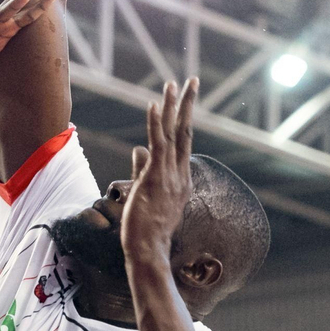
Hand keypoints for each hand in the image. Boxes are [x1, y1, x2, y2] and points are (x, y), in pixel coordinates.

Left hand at [121, 78, 199, 261]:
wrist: (147, 250)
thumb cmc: (145, 228)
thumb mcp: (146, 193)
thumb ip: (143, 169)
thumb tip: (138, 149)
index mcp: (181, 178)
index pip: (183, 142)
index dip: (183, 118)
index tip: (183, 98)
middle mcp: (180, 173)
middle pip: (186, 131)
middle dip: (187, 104)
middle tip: (191, 80)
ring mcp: (170, 175)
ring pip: (174, 133)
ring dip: (172, 106)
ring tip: (172, 83)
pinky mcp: (156, 177)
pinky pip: (158, 145)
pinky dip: (156, 124)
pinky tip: (154, 105)